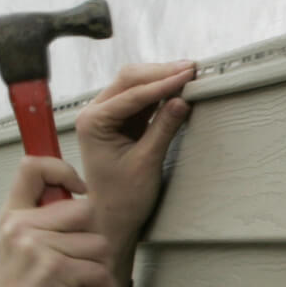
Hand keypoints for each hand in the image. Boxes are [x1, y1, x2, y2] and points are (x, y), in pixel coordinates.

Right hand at [0, 158, 117, 286]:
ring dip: (98, 265)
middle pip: (85, 209)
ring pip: (98, 242)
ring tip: (76, 281)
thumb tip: (78, 194)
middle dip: (91, 237)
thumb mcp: (22, 247)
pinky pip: (101, 269)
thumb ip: (44, 219)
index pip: (32, 166)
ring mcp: (36, 247)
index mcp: (12, 216)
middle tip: (76, 260)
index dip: (62, 169)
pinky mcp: (56, 270)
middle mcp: (20, 226)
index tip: (77, 188)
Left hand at [75, 61, 193, 260]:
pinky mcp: (121, 122)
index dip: (163, 83)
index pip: (132, 94)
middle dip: (161, 73)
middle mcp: (95, 114)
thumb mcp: (147, 163)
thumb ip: (163, 129)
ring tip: (189, 74)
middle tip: (191, 69)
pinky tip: (178, 88)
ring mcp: (107, 116)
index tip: (188, 75)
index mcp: (93, 122)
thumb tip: (181, 100)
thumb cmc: (123, 197)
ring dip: (161, 79)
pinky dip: (160, 93)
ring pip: (135, 85)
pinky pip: (142, 99)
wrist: (111, 218)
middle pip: (129, 80)